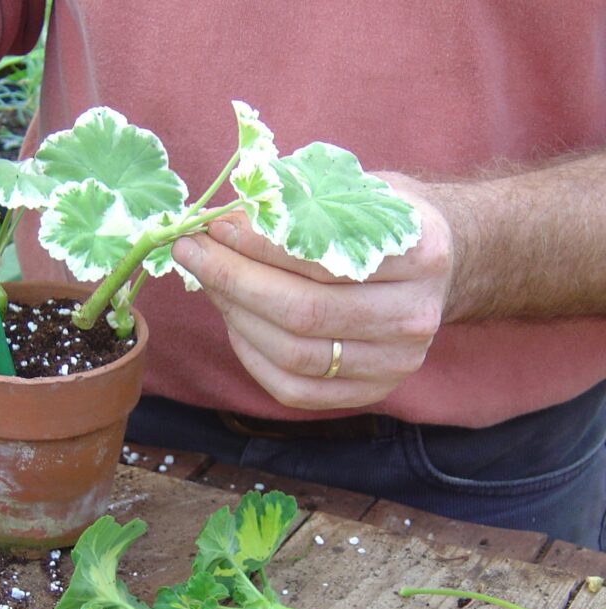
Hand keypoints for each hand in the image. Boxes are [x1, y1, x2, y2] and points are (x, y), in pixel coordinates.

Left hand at [171, 176, 453, 410]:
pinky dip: (252, 356)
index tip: (213, 228)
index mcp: (422, 253)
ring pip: (294, 355)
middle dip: (233, 281)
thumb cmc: (383, 220)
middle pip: (303, 313)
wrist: (443, 264)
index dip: (256, 246)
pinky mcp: (372, 391)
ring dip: (236, 316)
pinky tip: (234, 320)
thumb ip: (302, 200)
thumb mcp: (357, 190)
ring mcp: (397, 362)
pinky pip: (294, 388)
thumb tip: (224, 219)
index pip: (320, 258)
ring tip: (209, 282)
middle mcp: (415, 315)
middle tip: (193, 253)